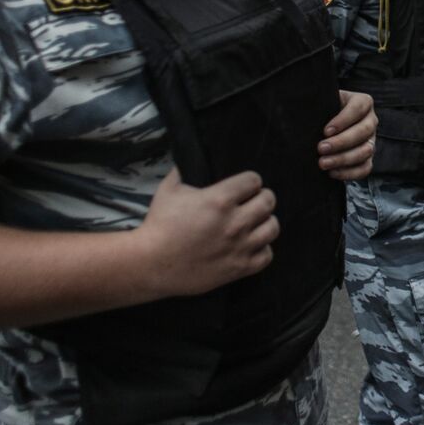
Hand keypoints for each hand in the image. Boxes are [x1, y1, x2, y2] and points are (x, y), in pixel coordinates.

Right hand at [135, 168, 278, 297]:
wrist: (151, 264)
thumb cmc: (159, 225)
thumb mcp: (169, 189)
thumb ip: (184, 170)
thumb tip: (190, 156)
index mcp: (220, 200)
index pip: (254, 180)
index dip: (250, 181)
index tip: (244, 186)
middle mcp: (235, 222)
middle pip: (268, 201)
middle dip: (262, 198)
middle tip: (253, 201)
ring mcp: (239, 247)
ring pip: (272, 228)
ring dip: (265, 222)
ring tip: (255, 222)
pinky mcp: (239, 268)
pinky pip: (267, 256)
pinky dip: (262, 249)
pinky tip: (252, 245)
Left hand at [319, 90, 376, 180]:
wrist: (324, 125)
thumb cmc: (323, 110)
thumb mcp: (322, 102)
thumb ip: (318, 103)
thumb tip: (306, 111)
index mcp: (363, 102)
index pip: (358, 108)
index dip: (343, 120)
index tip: (325, 131)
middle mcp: (370, 120)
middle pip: (363, 131)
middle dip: (341, 142)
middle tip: (321, 148)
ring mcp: (371, 140)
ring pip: (366, 151)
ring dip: (344, 159)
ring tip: (323, 163)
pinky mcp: (368, 158)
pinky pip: (365, 168)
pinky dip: (349, 173)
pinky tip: (331, 173)